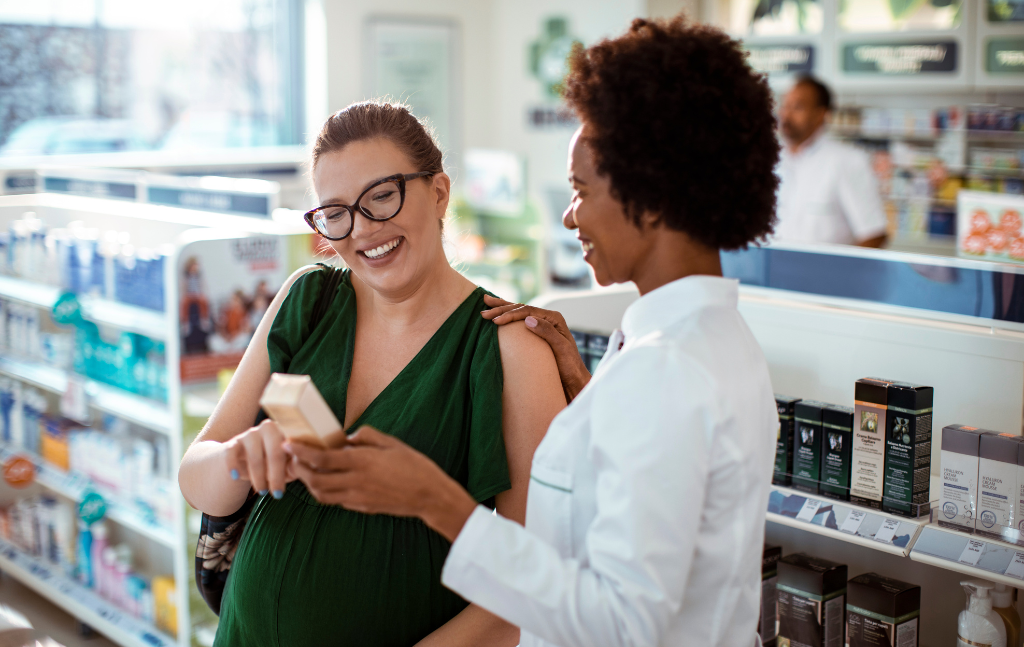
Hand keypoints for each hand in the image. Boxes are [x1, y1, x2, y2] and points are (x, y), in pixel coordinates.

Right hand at [223, 419, 297, 498]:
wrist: (247, 458)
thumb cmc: (276, 463)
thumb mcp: (288, 465)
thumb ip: (296, 465)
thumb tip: (301, 467)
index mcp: (287, 432)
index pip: (291, 450)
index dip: (288, 470)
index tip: (283, 491)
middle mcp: (269, 428)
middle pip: (274, 452)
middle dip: (275, 476)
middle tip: (277, 495)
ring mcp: (250, 434)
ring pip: (254, 456)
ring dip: (258, 477)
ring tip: (262, 491)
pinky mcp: (234, 442)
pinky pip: (231, 453)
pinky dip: (233, 465)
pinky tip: (236, 477)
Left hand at [285, 426, 476, 541]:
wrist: (429, 496)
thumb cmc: (414, 465)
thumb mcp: (392, 443)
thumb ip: (367, 436)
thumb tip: (348, 438)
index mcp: (362, 461)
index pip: (321, 458)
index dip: (301, 452)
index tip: (288, 445)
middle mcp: (355, 481)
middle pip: (314, 479)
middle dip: (298, 469)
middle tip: (293, 459)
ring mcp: (357, 497)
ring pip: (321, 494)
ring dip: (309, 483)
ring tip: (306, 471)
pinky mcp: (362, 507)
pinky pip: (336, 500)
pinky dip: (325, 491)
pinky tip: (328, 482)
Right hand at [482, 294, 590, 400]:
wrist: (574, 380)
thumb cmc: (570, 366)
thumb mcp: (561, 349)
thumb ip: (547, 332)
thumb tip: (528, 319)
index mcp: (554, 318)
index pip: (527, 312)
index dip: (510, 314)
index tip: (495, 321)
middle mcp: (547, 318)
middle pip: (521, 309)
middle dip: (501, 309)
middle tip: (483, 312)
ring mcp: (542, 325)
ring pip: (518, 312)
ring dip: (501, 308)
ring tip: (485, 302)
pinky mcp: (536, 334)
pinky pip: (519, 322)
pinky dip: (507, 316)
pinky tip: (498, 313)